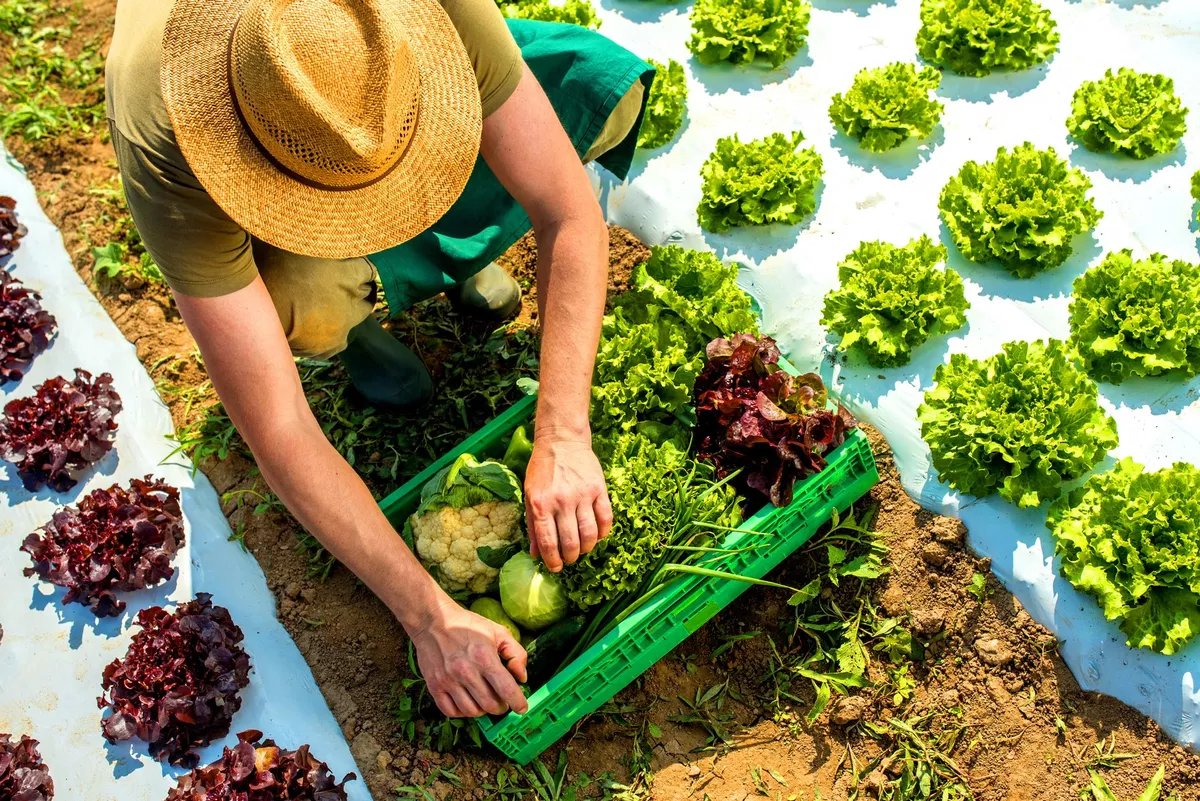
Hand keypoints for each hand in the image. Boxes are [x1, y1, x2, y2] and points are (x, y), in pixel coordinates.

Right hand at [409, 599, 528, 717]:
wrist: (432, 621)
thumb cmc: (467, 625)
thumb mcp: (498, 631)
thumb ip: (516, 654)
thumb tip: (522, 677)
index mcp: (484, 657)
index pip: (506, 689)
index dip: (518, 703)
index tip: (522, 708)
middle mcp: (466, 672)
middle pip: (490, 705)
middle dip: (501, 707)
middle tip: (502, 701)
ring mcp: (448, 680)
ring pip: (471, 711)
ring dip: (482, 710)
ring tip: (485, 701)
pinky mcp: (434, 686)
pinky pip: (450, 711)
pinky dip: (462, 712)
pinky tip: (467, 702)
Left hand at [524, 436, 612, 571]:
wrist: (561, 440)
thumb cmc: (542, 469)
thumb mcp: (530, 495)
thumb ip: (532, 525)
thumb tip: (535, 554)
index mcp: (541, 504)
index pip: (548, 542)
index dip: (553, 560)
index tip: (555, 567)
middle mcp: (562, 501)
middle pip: (570, 542)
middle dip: (571, 557)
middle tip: (570, 558)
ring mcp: (582, 495)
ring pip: (589, 534)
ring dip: (587, 548)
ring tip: (583, 549)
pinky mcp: (599, 489)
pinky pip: (606, 518)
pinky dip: (603, 532)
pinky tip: (597, 535)